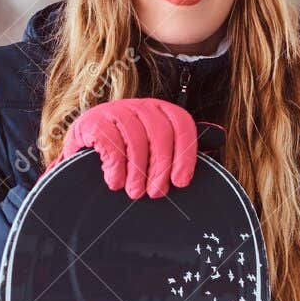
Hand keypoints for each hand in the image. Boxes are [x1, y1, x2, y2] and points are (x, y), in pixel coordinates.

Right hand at [52, 98, 198, 198]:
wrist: (80, 155)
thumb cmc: (123, 156)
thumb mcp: (152, 150)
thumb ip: (180, 145)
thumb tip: (219, 137)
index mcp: (158, 111)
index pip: (181, 123)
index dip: (185, 154)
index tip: (181, 182)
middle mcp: (138, 106)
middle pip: (160, 132)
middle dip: (161, 167)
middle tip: (156, 193)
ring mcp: (114, 111)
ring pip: (136, 138)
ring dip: (137, 171)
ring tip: (134, 192)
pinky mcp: (92, 122)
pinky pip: (110, 142)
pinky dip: (115, 166)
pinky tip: (114, 181)